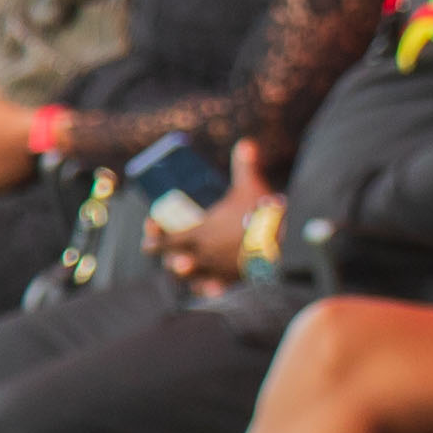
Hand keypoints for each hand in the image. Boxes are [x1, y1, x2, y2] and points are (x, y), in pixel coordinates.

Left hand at [156, 140, 273, 292]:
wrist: (284, 244)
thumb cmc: (261, 213)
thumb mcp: (250, 185)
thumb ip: (245, 165)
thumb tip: (246, 143)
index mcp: (199, 232)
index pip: (165, 240)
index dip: (154, 239)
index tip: (148, 239)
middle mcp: (203, 254)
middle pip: (174, 261)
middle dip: (170, 258)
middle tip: (171, 253)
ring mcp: (218, 270)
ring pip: (192, 277)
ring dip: (187, 273)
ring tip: (188, 268)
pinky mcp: (235, 281)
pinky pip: (216, 289)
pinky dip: (210, 289)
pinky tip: (210, 287)